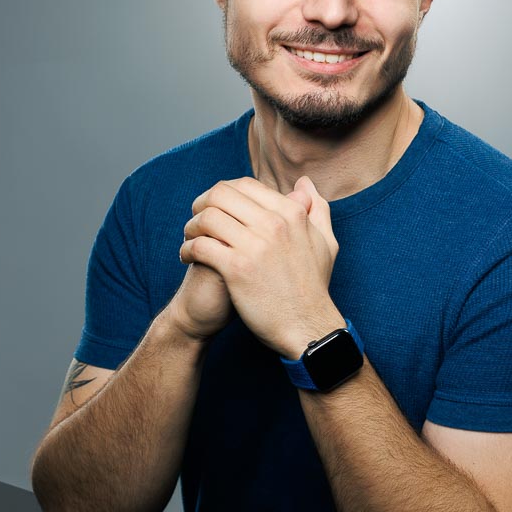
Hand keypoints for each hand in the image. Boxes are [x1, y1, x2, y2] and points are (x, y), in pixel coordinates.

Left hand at [179, 176, 342, 356]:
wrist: (308, 327)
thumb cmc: (314, 288)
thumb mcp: (325, 243)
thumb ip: (316, 209)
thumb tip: (304, 184)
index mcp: (290, 213)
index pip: (245, 185)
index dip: (223, 194)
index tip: (215, 208)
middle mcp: (273, 224)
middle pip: (220, 194)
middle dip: (201, 204)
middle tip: (196, 221)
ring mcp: (254, 245)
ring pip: (206, 217)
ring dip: (191, 227)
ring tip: (190, 240)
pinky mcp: (237, 269)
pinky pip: (200, 245)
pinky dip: (187, 249)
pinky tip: (187, 258)